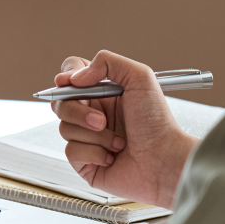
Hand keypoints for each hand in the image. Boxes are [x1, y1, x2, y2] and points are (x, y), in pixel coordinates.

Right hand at [52, 50, 198, 208]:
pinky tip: (112, 156)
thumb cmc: (157, 123)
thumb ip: (107, 61)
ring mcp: (87, 138)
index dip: (65, 78)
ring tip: (118, 141)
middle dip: (78, 112)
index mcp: (103, 93)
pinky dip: (94, 153)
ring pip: (65, 128)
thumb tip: (75, 77)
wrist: (164, 160)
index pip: (71, 78)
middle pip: (60, 103)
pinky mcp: (85, 162)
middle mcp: (93, 114)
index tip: (68, 82)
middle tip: (102, 120)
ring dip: (95, 136)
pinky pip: (71, 151)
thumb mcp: (140, 77)